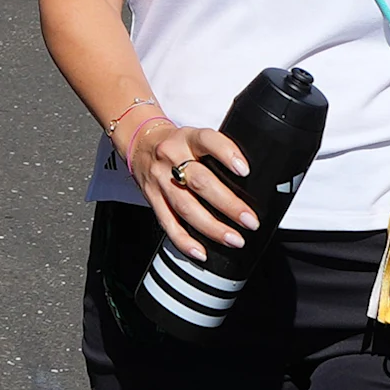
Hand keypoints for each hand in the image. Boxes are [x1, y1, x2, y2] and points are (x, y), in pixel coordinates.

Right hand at [131, 118, 258, 261]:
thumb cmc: (176, 143)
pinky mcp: (152, 199)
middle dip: (228, 204)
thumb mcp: (195, 137)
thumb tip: (250, 181)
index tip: (244, 170)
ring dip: (212, 227)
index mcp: (188, 138)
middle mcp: (172, 158)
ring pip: (186, 207)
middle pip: (199, 181)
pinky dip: (184, 241)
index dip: (226, 154)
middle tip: (249, 220)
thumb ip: (217, 152)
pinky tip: (200, 251)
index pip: (208, 140)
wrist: (139, 142)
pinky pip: (168, 223)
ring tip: (233, 239)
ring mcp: (161, 180)